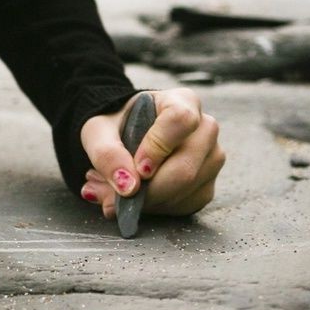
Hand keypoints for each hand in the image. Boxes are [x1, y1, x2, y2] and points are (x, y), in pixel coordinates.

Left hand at [77, 87, 222, 220]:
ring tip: (114, 193)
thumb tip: (128, 187)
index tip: (138, 167)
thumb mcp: (99, 131)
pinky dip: (155, 208)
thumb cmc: (116, 126)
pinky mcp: (206, 185)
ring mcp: (211, 158)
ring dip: (146, 201)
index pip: (181, 120)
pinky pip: (185, 205)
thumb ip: (106, 153)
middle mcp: (205, 129)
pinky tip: (135, 199)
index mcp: (182, 101)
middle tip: (112, 194)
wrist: (126, 135)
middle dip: (147, 190)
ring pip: (186, 190)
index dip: (158, 147)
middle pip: (186, 167)